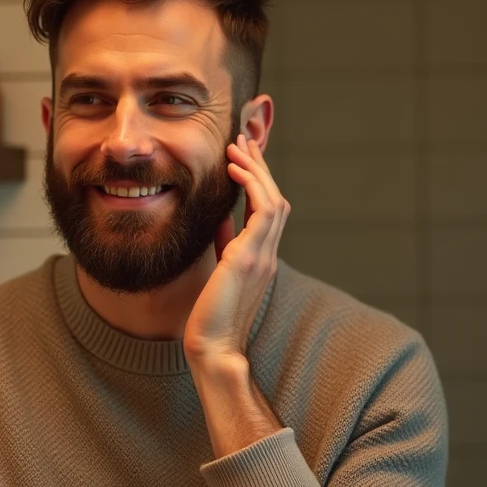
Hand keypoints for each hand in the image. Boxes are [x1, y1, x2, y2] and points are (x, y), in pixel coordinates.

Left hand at [183, 134, 288, 364]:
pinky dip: (251, 185)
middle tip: (244, 139)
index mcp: (261, 258)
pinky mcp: (250, 258)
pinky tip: (234, 168)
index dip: (258, 180)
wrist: (213, 348)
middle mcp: (267, 254)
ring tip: (237, 146)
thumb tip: (221, 220)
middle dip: (260, 167)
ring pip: (273, 199)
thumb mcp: (219, 271)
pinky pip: (262, 211)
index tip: (243, 156)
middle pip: (275, 198)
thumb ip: (225, 245)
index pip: (267, 210)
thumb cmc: (211, 316)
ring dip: (256, 169)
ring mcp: (263, 256)